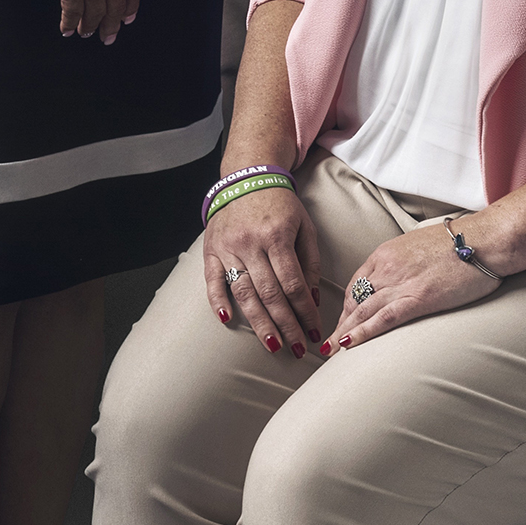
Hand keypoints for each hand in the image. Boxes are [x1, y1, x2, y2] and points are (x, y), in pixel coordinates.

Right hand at [200, 183, 322, 355]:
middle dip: (286, 325)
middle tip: (298, 348)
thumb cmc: (281, 204)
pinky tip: (227, 321)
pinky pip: (212, 279)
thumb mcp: (304, 227)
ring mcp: (228, 247)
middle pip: (270, 294)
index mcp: (276, 236)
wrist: (247, 176)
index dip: (305, 312)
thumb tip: (312, 300)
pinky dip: (217, 301)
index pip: (293, 284)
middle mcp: (250, 243)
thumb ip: (310, 262)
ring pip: (243, 293)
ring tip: (272, 344)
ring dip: (258, 322)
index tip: (314, 331)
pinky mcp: (211, 249)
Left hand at [321, 220, 499, 354]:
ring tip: (330, 351)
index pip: (357, 283)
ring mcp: (401, 283)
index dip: (347, 306)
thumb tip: (403, 276)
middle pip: (354, 299)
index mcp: (386, 253)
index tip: (343, 321)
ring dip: (344, 332)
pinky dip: (363, 332)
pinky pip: (383, 319)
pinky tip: (350, 344)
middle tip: (327, 343)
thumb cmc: (459, 243)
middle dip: (339, 323)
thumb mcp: (419, 245)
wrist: (483, 240)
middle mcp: (387, 267)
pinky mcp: (418, 298)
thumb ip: (404, 261)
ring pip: (362, 311)